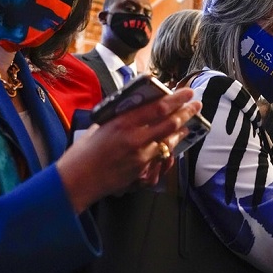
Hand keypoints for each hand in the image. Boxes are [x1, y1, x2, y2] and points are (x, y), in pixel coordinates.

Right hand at [56, 87, 201, 212]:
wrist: (76, 180)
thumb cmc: (84, 150)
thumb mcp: (101, 125)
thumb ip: (122, 116)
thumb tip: (140, 104)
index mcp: (122, 123)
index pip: (157, 107)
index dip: (176, 99)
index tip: (187, 92)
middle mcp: (134, 139)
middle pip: (170, 123)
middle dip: (186, 112)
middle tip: (196, 104)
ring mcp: (140, 156)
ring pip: (169, 141)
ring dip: (181, 131)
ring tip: (188, 123)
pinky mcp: (141, 171)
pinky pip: (161, 157)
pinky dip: (169, 148)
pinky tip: (173, 143)